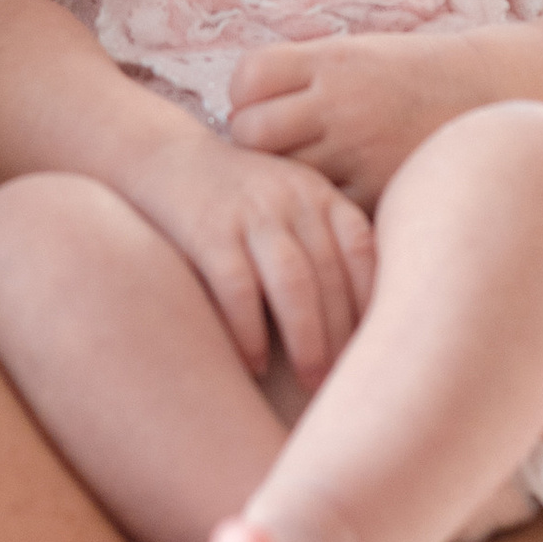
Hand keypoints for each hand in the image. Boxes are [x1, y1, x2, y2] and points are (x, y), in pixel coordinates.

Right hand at [121, 126, 376, 391]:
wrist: (163, 159)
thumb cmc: (238, 200)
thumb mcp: (289, 203)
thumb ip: (324, 243)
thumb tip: (371, 319)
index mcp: (318, 194)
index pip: (363, 252)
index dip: (375, 304)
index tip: (379, 349)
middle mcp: (290, 198)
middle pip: (331, 275)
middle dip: (342, 336)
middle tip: (346, 381)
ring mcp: (249, 213)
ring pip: (294, 283)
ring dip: (307, 339)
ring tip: (310, 381)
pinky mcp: (207, 231)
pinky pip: (239, 290)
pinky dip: (251, 332)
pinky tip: (255, 364)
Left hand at [226, 30, 488, 202]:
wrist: (497, 95)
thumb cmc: (413, 77)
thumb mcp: (357, 53)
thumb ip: (302, 75)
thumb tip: (236, 107)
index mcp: (332, 59)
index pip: (247, 78)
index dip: (245, 96)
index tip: (263, 106)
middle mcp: (342, 101)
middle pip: (251, 133)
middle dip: (256, 143)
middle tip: (279, 149)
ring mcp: (362, 150)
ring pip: (284, 177)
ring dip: (287, 180)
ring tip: (307, 175)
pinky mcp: (382, 191)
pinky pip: (327, 209)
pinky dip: (325, 208)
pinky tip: (336, 199)